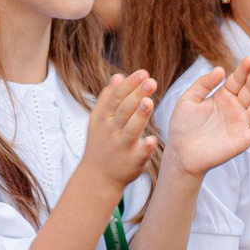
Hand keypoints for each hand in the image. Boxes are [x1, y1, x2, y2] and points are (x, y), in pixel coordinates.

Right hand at [77, 70, 161, 190]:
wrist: (97, 177)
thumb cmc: (102, 143)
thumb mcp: (99, 120)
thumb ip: (109, 98)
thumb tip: (118, 76)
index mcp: (103, 118)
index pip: (116, 97)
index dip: (129, 84)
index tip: (143, 73)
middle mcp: (111, 131)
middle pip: (123, 110)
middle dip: (136, 95)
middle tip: (151, 81)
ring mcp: (120, 147)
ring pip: (130, 130)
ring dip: (139, 116)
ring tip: (149, 102)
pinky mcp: (131, 162)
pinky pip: (138, 155)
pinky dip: (144, 148)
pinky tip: (151, 140)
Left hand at [159, 58, 249, 177]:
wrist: (181, 154)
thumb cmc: (183, 126)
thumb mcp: (188, 100)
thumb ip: (203, 84)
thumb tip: (220, 69)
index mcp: (223, 96)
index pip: (238, 80)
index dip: (244, 70)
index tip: (249, 59)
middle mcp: (235, 108)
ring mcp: (242, 122)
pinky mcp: (245, 138)